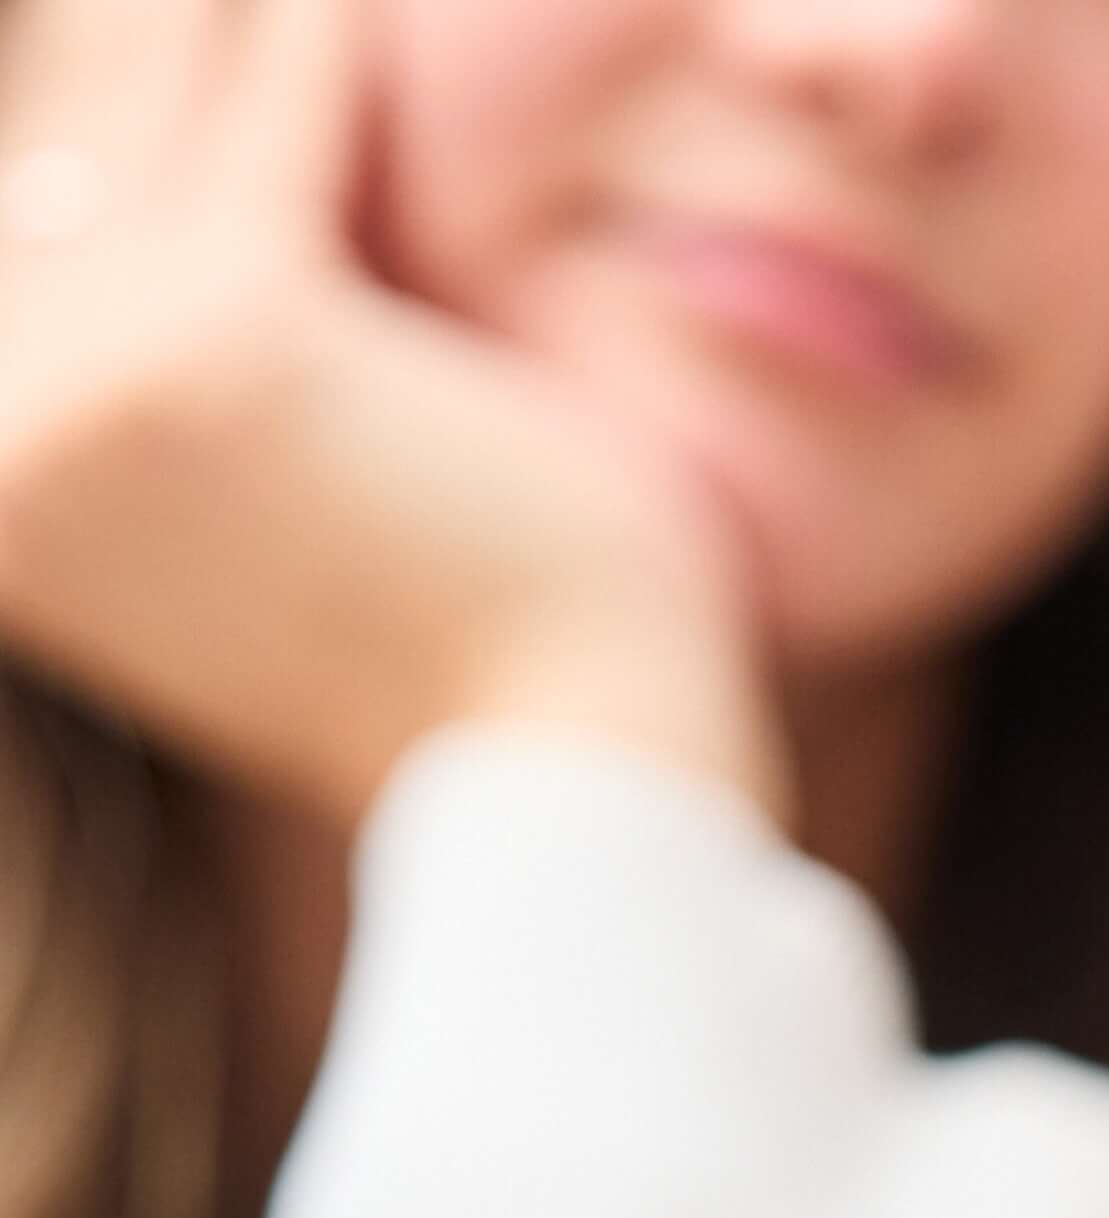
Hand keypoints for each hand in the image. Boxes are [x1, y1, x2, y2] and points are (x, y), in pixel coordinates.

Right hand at [0, 0, 786, 826]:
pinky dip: (319, 17)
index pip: (20, 198)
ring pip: (147, 82)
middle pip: (61, 123)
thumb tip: (98, 161)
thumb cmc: (471, 654)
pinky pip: (278, 101)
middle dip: (135, 21)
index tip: (124, 21)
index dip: (84, 82)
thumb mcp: (258, 499)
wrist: (579, 777)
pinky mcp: (231, 330)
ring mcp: (91, 375)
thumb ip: (162, 343)